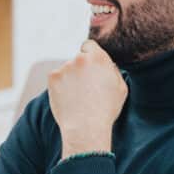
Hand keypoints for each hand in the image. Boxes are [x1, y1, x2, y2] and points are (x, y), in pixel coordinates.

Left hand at [47, 40, 127, 157]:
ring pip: (66, 69)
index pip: (89, 46)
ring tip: (77, 97)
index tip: (89, 65)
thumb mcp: (120, 88)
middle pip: (77, 59)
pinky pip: (56, 78)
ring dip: (69, 78)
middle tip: (84, 88)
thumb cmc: (105, 110)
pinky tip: (68, 98)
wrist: (85, 127)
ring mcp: (65, 67)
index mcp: (99, 58)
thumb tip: (106, 63)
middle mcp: (80, 58)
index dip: (89, 55)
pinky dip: (60, 86)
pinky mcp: (52, 77)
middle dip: (80, 69)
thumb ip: (112, 70)